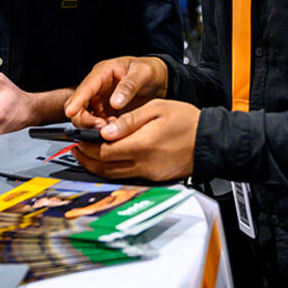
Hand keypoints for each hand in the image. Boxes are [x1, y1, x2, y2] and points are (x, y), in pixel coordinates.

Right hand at [64, 56, 167, 128]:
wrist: (160, 79)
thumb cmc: (149, 70)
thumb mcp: (143, 72)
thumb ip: (129, 85)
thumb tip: (115, 102)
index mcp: (103, 73)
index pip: (85, 87)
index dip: (76, 100)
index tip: (71, 111)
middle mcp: (97, 89)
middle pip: (78, 106)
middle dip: (84, 119)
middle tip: (101, 128)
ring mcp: (100, 103)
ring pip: (85, 119)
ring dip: (93, 128)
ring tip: (112, 129)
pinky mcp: (106, 115)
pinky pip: (98, 126)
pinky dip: (103, 132)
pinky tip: (116, 132)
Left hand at [72, 100, 199, 181]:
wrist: (210, 141)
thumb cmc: (187, 121)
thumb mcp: (157, 109)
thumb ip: (129, 120)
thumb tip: (105, 131)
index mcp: (142, 145)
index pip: (103, 151)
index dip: (87, 146)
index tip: (78, 139)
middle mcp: (143, 164)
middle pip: (104, 167)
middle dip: (86, 159)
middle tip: (77, 150)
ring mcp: (149, 174)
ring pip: (114, 175)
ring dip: (97, 166)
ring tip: (88, 155)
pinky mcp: (155, 178)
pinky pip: (128, 176)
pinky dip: (114, 169)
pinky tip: (111, 158)